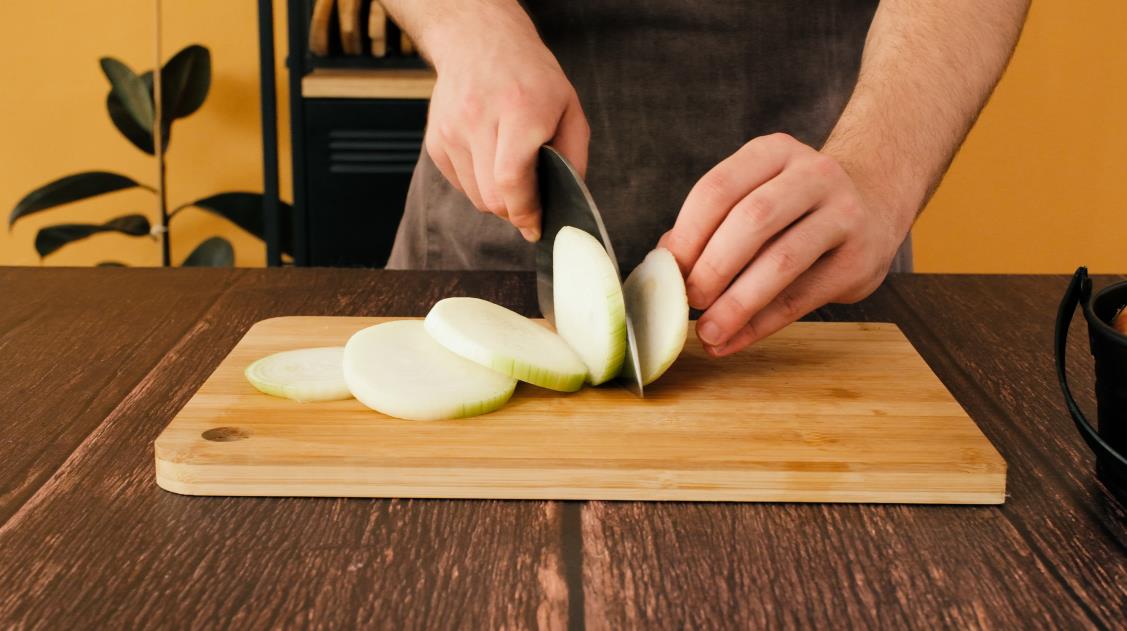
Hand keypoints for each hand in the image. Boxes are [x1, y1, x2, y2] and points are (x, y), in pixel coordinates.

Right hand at [421, 7, 588, 240]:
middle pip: (491, 197)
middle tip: (529, 204)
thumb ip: (574, 156)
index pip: (511, 179)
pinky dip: (478, 184)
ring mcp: (451, 131)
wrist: (479, 42)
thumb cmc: (531, 77)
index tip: (536, 226)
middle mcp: (479, 119)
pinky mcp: (436, 141)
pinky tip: (489, 157)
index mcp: (518, 111)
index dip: (525, 212)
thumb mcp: (569, 108)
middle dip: (514, 211)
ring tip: (510, 170)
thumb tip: (566, 200)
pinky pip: (460, 184)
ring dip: (496, 198)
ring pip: (475, 197)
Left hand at [660, 133, 912, 356]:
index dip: (687, 234)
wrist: (875, 202)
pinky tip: (733, 340)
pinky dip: (761, 324)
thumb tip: (665, 263)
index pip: (718, 189)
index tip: (667, 271)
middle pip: (751, 220)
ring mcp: (843, 214)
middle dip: (713, 266)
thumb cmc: (796, 205)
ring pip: (781, 260)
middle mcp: (813, 175)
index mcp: (774, 152)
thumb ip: (714, 221)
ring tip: (708, 330)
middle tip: (689, 300)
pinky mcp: (859, 260)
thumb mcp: (758, 192)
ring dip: (737, 302)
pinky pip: (802, 297)